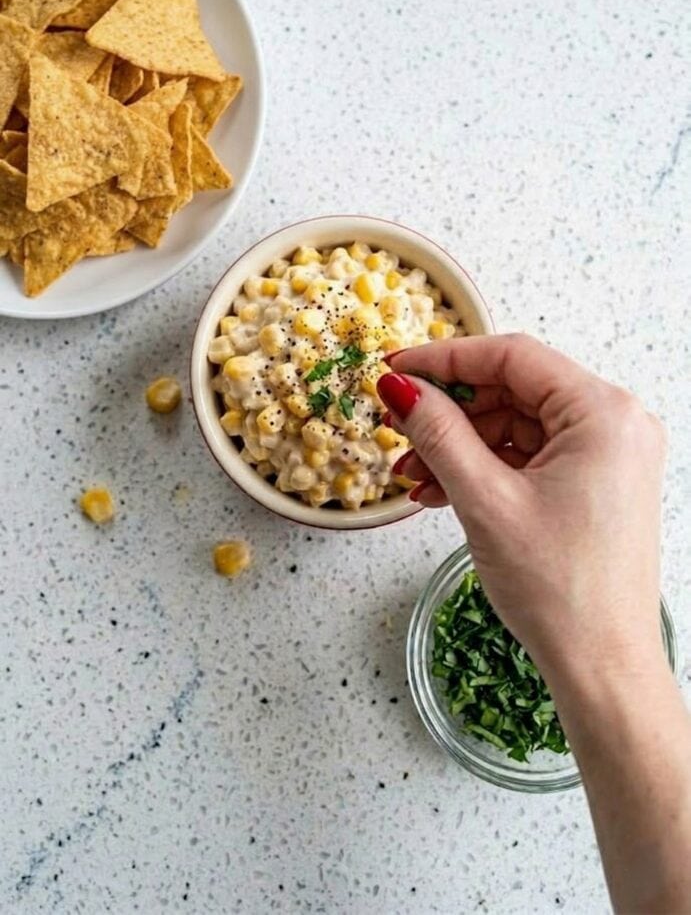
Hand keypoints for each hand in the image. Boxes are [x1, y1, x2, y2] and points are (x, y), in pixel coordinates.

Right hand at [378, 334, 667, 684]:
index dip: (445, 359)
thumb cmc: (561, 592)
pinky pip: (528, 454)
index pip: (512, 356)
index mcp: (604, 413)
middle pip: (512, 388)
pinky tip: (439, 489)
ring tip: (412, 474)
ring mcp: (606, 453)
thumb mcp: (486, 500)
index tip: (395, 368)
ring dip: (459, 444)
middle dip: (449, 412)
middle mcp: (614, 423)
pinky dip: (483, 467)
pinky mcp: (593, 481)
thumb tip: (401, 385)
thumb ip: (439, 433)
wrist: (601, 665)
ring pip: (515, 423)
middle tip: (397, 426)